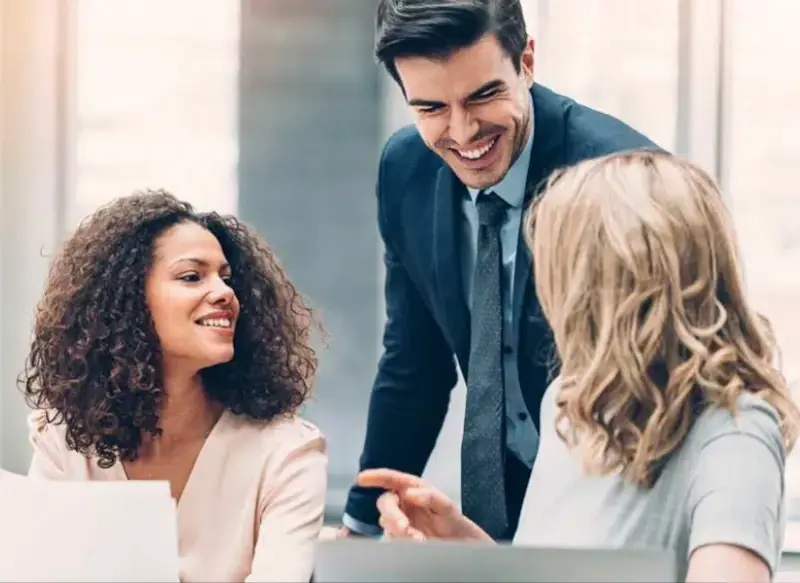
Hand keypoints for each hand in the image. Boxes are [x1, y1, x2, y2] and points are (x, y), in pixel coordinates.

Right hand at [357, 468, 492, 542]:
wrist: (457, 544)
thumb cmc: (452, 520)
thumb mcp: (446, 505)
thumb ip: (429, 496)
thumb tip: (410, 493)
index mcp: (412, 488)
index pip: (390, 479)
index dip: (375, 477)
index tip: (361, 478)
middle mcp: (403, 502)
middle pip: (385, 502)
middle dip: (392, 515)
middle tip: (404, 527)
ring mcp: (399, 519)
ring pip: (387, 522)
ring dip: (399, 530)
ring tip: (419, 538)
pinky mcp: (399, 536)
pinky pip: (392, 536)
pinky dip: (402, 540)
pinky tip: (417, 542)